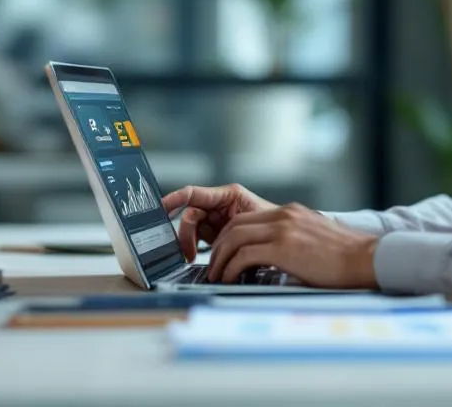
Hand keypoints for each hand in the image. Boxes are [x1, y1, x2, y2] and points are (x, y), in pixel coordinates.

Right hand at [160, 184, 274, 261]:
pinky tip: (195, 257)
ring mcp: (217, 219)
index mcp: (229, 195)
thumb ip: (234, 226)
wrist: (289, 241)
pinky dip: (193, 248)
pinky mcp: (216, 233)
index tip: (161, 207)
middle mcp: (220, 204)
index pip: (195, 193)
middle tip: (187, 251)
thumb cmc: (278, 225)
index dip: (175, 199)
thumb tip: (211, 236)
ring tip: (192, 257)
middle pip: (190, 214)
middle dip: (184, 232)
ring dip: (188, 243)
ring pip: (191, 228)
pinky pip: (197, 238)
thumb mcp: (256, 221)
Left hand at [207, 203, 378, 288]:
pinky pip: (244, 255)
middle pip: (235, 225)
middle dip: (219, 247)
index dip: (229, 237)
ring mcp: (283, 228)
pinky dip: (231, 268)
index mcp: (290, 212)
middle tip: (214, 266)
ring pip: (235, 238)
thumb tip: (271, 258)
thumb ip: (292, 240)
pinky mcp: (283, 247)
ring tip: (217, 276)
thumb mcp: (313, 239)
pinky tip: (230, 279)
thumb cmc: (343, 258)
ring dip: (220, 259)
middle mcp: (284, 215)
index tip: (223, 254)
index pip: (246, 219)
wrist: (365, 259)